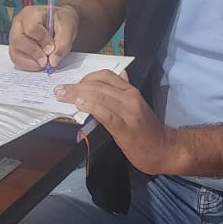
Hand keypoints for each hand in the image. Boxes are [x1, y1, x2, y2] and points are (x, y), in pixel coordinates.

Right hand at [9, 4, 76, 70]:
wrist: (59, 23)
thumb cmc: (62, 22)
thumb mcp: (68, 28)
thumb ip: (63, 44)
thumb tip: (52, 62)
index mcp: (31, 13)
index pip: (32, 28)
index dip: (42, 41)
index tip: (52, 49)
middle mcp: (18, 23)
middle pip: (19, 40)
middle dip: (34, 53)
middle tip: (47, 61)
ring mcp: (14, 36)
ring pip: (15, 51)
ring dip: (31, 61)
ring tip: (45, 63)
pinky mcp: (15, 48)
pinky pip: (16, 59)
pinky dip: (28, 65)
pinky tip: (39, 64)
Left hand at [56, 71, 184, 175]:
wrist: (164, 149)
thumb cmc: (147, 130)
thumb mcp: (137, 106)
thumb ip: (125, 91)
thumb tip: (121, 74)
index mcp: (131, 91)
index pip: (106, 75)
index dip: (86, 77)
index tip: (72, 84)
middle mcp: (130, 97)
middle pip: (98, 84)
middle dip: (76, 86)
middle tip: (59, 90)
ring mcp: (128, 111)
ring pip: (100, 96)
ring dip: (77, 94)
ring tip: (62, 95)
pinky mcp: (125, 127)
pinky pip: (105, 113)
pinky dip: (90, 106)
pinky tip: (79, 105)